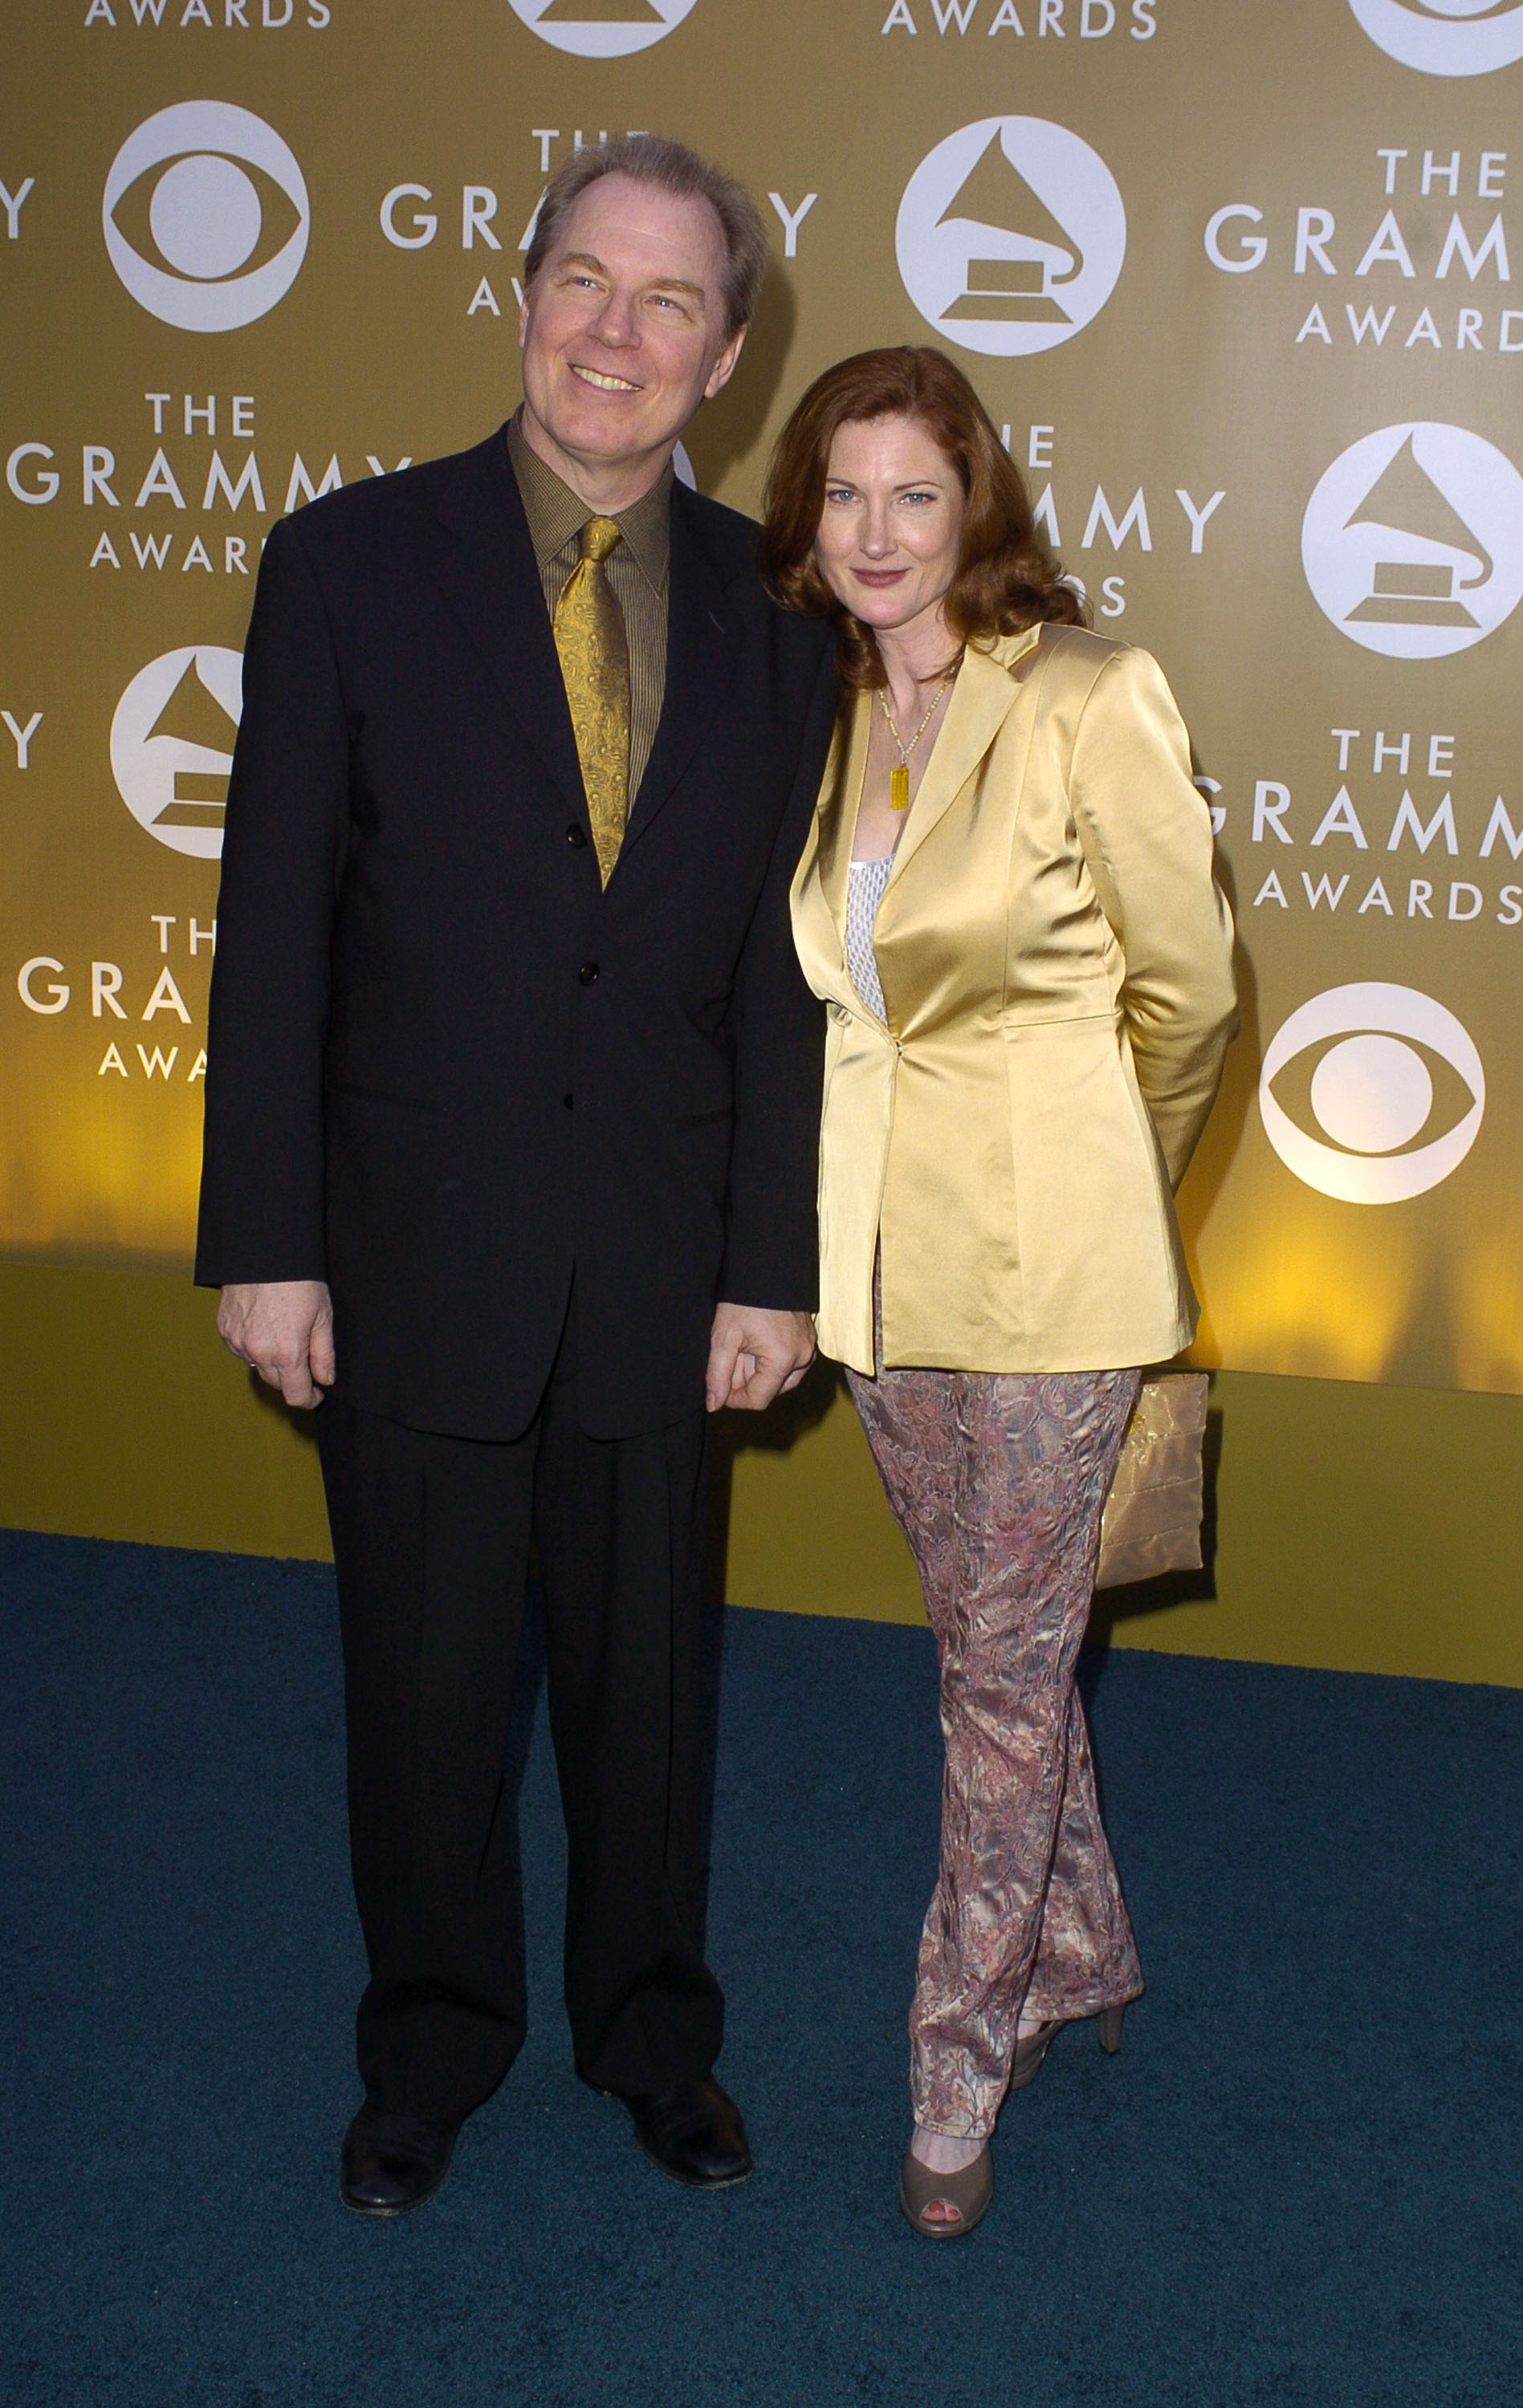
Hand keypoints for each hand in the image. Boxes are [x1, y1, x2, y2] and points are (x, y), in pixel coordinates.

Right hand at [217, 1279, 334, 1409]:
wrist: (264, 1252)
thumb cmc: (298, 1280)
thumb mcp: (323, 1316)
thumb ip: (324, 1354)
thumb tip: (325, 1379)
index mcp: (287, 1352)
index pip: (296, 1395)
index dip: (309, 1399)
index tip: (316, 1393)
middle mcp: (259, 1352)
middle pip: (276, 1383)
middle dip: (292, 1378)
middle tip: (304, 1358)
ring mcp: (238, 1342)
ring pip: (257, 1366)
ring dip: (271, 1361)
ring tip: (283, 1334)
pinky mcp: (225, 1330)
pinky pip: (241, 1350)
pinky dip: (253, 1346)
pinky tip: (264, 1327)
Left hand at [705, 1303, 815, 1413]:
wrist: (766, 1267)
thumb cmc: (744, 1299)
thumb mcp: (724, 1338)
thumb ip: (718, 1375)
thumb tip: (714, 1404)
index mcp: (783, 1359)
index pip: (758, 1400)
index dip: (735, 1399)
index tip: (720, 1388)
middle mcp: (802, 1357)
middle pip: (772, 1390)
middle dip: (748, 1383)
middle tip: (730, 1360)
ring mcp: (808, 1347)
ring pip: (782, 1378)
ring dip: (760, 1372)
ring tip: (742, 1350)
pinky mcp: (808, 1339)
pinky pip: (791, 1362)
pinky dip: (772, 1361)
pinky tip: (755, 1344)